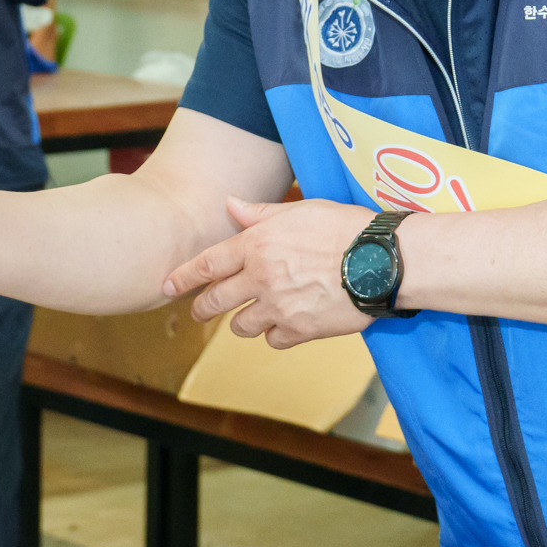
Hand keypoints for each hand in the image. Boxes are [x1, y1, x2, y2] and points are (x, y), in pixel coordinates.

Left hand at [164, 197, 378, 348]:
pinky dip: (275, 335)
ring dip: (242, 322)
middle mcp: (260, 278)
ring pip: (241, 326)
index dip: (182, 277)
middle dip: (202, 308)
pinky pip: (273, 340)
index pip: (206, 264)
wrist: (381, 261)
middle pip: (215, 301)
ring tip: (251, 316)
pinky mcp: (299, 330)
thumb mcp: (301, 210)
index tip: (166, 286)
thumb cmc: (345, 228)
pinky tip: (285, 325)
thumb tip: (230, 205)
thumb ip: (261, 213)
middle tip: (199, 312)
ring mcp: (278, 307)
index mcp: (256, 245)